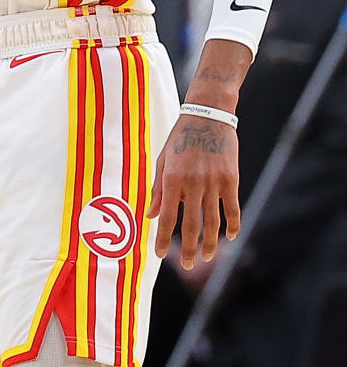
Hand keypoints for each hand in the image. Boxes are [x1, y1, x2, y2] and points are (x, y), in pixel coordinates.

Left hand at [149, 114, 239, 269]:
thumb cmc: (180, 138)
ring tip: (208, 257)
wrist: (207, 117)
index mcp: (172, 179)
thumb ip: (158, 188)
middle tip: (189, 265)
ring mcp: (214, 182)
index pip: (167, 216)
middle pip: (191, 224)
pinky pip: (232, 208)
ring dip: (211, 242)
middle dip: (189, 248)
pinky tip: (230, 237)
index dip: (163, 237)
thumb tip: (151, 214)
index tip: (159, 253)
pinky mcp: (231, 179)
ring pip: (213, 221)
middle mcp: (193, 184)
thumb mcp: (163, 160)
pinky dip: (232, 224)